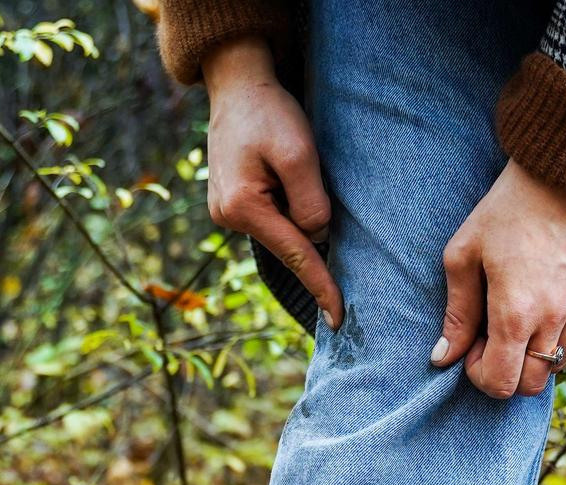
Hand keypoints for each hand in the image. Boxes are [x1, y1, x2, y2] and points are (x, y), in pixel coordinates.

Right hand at [203, 38, 343, 329]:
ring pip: (285, 228)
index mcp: (243, 208)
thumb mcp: (299, 153)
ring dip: (299, 206)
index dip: (321, 285)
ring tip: (286, 164)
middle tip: (306, 172)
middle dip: (311, 224)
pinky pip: (274, 217)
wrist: (237, 85)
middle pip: (291, 242)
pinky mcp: (233, 203)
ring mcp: (226, 212)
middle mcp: (228, 218)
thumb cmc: (268, 112)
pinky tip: (282, 173)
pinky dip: (288, 204)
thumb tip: (316, 238)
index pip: (296, 255)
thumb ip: (311, 203)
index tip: (338, 318)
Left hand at [434, 160, 565, 397]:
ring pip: (559, 361)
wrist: (560, 173)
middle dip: (508, 373)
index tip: (473, 351)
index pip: (502, 383)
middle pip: (533, 384)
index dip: (481, 376)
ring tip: (519, 316)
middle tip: (494, 340)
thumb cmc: (502, 211)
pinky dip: (561, 332)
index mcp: (515, 313)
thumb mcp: (463, 257)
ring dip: (534, 351)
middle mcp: (555, 317)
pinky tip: (546, 301)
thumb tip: (443, 359)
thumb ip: (456, 314)